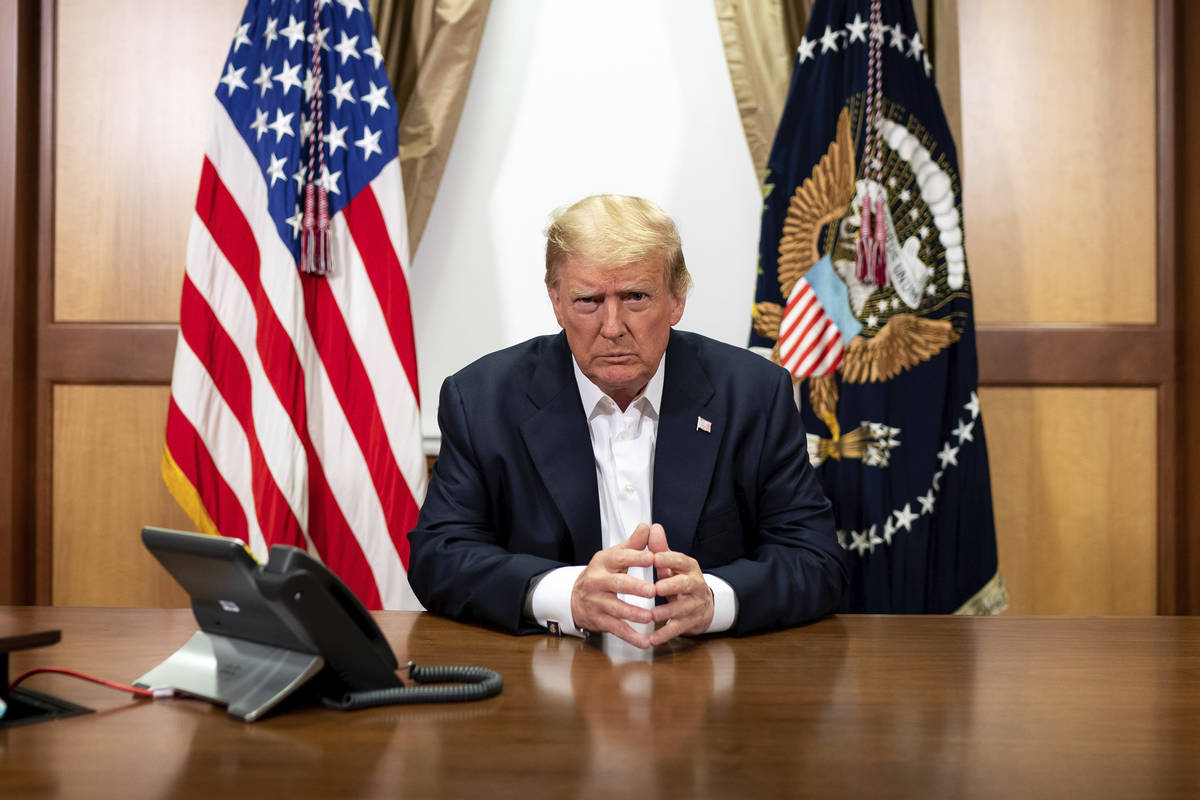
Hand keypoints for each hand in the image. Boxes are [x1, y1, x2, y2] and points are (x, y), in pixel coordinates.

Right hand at [571, 523, 657, 648]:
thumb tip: (648, 527)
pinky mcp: (599, 620)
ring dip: (634, 614)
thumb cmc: (601, 574)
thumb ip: (633, 544)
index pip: (621, 558)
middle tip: (652, 590)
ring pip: (617, 609)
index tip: (653, 558)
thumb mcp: (614, 556)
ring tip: (650, 617)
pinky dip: (631, 637)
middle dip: (635, 588)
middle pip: (617, 584)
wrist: (573, 597)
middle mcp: (598, 581)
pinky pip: (617, 629)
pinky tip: (645, 641)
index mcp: (604, 562)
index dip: (636, 558)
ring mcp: (597, 602)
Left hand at [647, 523, 713, 645]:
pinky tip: (650, 639)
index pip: (679, 560)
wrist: (702, 604)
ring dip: (667, 612)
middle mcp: (695, 584)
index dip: (667, 559)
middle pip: (685, 584)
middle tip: (656, 588)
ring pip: (682, 609)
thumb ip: (660, 548)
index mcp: (688, 567)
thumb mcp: (671, 563)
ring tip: (651, 615)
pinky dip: (664, 635)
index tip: (653, 558)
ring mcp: (694, 604)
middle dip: (671, 585)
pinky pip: (677, 628)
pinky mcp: (691, 622)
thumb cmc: (679, 580)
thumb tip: (652, 527)